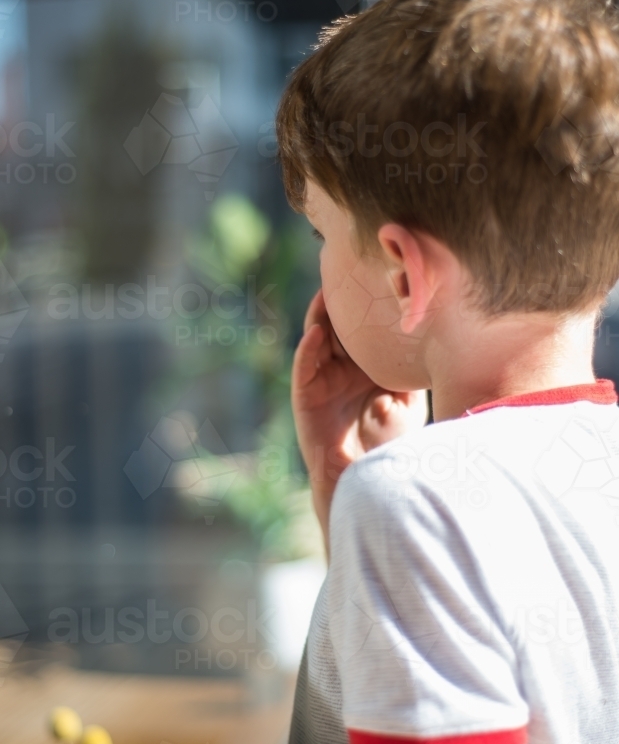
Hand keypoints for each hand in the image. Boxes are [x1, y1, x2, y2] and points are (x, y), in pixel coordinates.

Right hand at [292, 288, 428, 538]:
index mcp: (364, 363)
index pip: (363, 324)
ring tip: (328, 286)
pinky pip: (305, 367)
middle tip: (348, 264)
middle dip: (342, 296)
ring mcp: (322, 378)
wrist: (370, 479)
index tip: (380, 271)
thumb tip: (438, 335)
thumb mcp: (408, 395)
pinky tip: (317, 331)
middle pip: (339, 322)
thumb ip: (412, 368)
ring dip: (321, 313)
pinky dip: (308, 348)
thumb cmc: (392, 441)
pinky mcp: (307, 396)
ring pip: (318, 336)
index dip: (367, 300)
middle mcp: (341, 366)